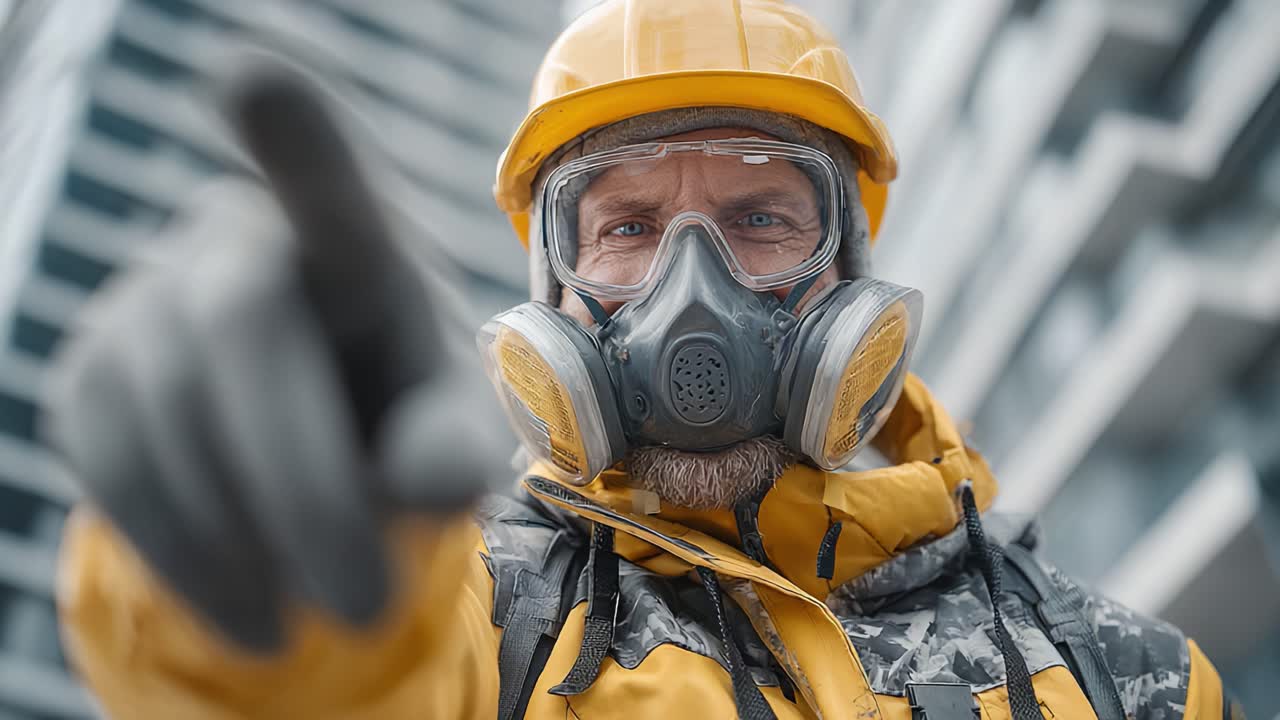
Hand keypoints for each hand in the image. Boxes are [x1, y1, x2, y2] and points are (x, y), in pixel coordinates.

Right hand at [44, 58, 503, 652]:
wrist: (315, 464)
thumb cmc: (400, 420)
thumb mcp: (451, 432)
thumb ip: (456, 444)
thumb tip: (434, 481)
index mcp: (353, 237)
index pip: (325, 172)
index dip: (288, 129)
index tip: (246, 76)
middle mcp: (239, 239)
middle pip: (241, 322)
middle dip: (300, 479)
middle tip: (362, 604)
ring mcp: (148, 296)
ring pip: (160, 400)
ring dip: (236, 533)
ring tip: (306, 625)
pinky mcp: (91, 371)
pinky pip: (106, 456)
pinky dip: (176, 547)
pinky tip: (240, 607)